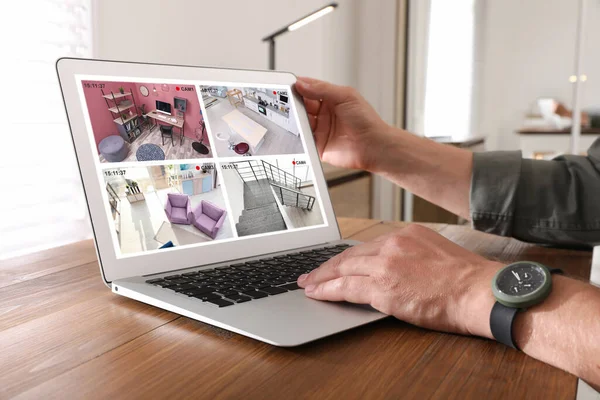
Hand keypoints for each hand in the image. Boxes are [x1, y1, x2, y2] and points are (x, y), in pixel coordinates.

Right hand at [294, 77, 399, 171]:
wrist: (373, 146)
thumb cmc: (367, 121)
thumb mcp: (346, 96)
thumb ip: (322, 89)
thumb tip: (302, 84)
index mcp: (331, 99)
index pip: (310, 89)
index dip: (299, 86)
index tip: (288, 84)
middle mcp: (325, 114)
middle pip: (302, 105)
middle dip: (293, 102)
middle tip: (286, 100)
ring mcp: (321, 129)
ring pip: (300, 122)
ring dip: (294, 119)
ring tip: (293, 116)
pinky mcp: (318, 145)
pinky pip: (303, 139)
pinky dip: (298, 136)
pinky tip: (297, 131)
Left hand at [297, 224, 500, 337]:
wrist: (479, 292)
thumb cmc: (466, 279)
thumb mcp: (436, 253)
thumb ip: (411, 255)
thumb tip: (395, 267)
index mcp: (406, 235)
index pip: (367, 246)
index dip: (347, 257)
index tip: (336, 262)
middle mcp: (393, 245)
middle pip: (350, 256)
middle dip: (327, 266)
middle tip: (310, 273)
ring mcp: (386, 265)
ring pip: (344, 270)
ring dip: (322, 278)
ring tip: (308, 285)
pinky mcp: (383, 288)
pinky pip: (346, 289)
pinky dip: (328, 291)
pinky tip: (318, 294)